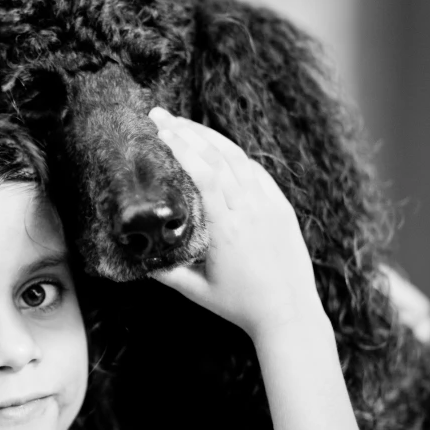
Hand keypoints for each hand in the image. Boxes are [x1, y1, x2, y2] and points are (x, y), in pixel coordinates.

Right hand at [148, 107, 326, 344]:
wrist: (290, 314)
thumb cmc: (240, 305)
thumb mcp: (196, 291)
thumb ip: (165, 272)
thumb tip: (139, 259)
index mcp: (227, 227)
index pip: (203, 173)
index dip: (181, 146)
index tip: (161, 129)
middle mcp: (250, 210)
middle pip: (217, 157)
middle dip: (187, 131)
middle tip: (162, 115)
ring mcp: (270, 206)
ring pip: (239, 159)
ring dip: (211, 138)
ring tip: (186, 125)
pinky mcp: (282, 208)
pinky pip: (258, 173)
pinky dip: (237, 157)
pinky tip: (221, 150)